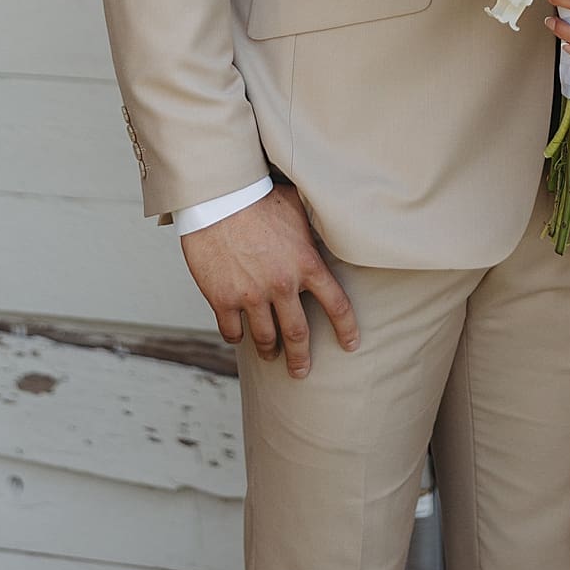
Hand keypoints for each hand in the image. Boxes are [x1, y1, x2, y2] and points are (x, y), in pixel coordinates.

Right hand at [181, 182, 358, 376]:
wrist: (219, 197)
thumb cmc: (260, 197)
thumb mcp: (297, 209)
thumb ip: (312, 230)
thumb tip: (330, 228)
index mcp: (306, 264)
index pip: (336, 304)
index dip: (346, 328)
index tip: (351, 344)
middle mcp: (282, 285)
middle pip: (298, 334)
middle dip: (301, 358)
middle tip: (301, 371)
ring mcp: (251, 295)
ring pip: (265, 338)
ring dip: (269, 351)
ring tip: (270, 356)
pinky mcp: (222, 299)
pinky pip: (232, 332)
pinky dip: (237, 337)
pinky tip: (239, 336)